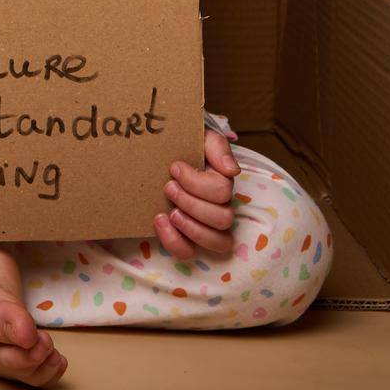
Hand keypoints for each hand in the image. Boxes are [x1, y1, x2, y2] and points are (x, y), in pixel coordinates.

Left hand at [153, 128, 240, 258]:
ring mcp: (204, 225)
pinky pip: (189, 252)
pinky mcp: (185, 237)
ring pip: (217, 241)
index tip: (174, 166)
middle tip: (168, 186)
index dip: (197, 182)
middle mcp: (219, 206)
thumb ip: (216, 146)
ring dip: (191, 227)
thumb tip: (232, 170)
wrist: (157, 151)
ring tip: (169, 211)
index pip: (223, 191)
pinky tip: (159, 221)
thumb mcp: (199, 136)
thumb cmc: (179, 144)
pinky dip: (174, 241)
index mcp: (221, 182)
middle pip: (223, 218)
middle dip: (192, 203)